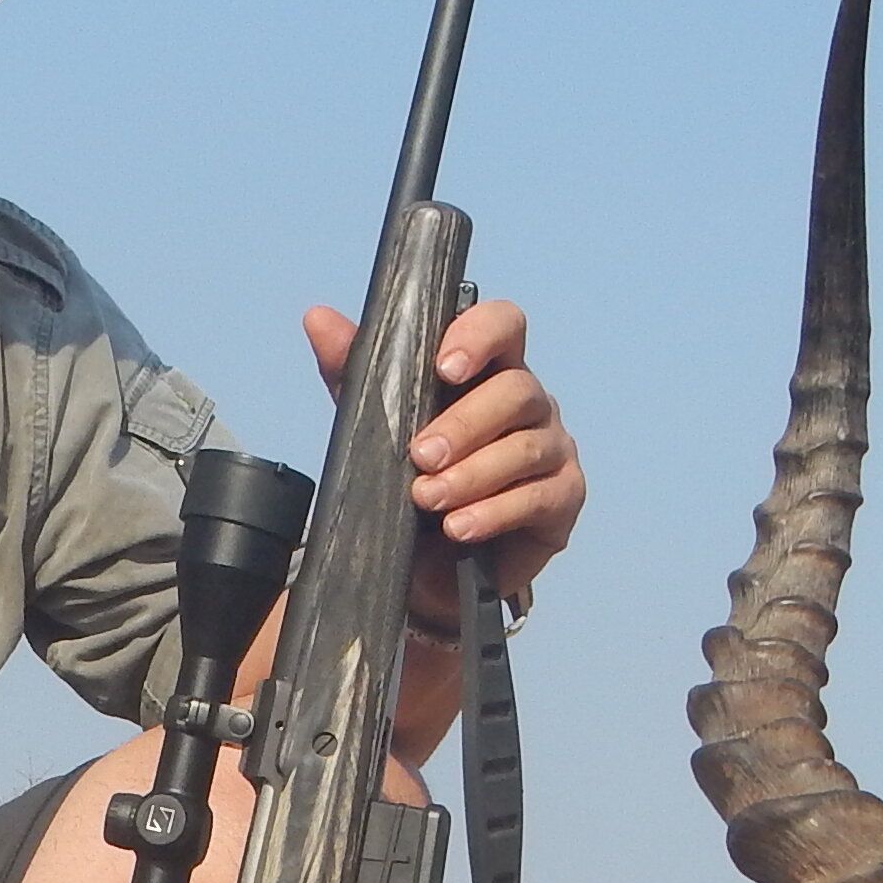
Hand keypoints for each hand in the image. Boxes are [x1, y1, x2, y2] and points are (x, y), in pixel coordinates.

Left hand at [302, 294, 584, 603]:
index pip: (503, 324)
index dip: (479, 335)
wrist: (427, 564)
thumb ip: (353, 371)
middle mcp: (529, 400)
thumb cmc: (412, 478)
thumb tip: (317, 318)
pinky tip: (460, 527)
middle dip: (464, 424)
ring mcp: (553, 446)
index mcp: (490, 368)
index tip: (443, 367)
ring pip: (525, 446)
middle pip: (516, 390)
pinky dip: (495, 512)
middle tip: (420, 456)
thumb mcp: (375, 424)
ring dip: (473, 474)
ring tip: (428, 499)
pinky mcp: (564, 496)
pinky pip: (538, 496)